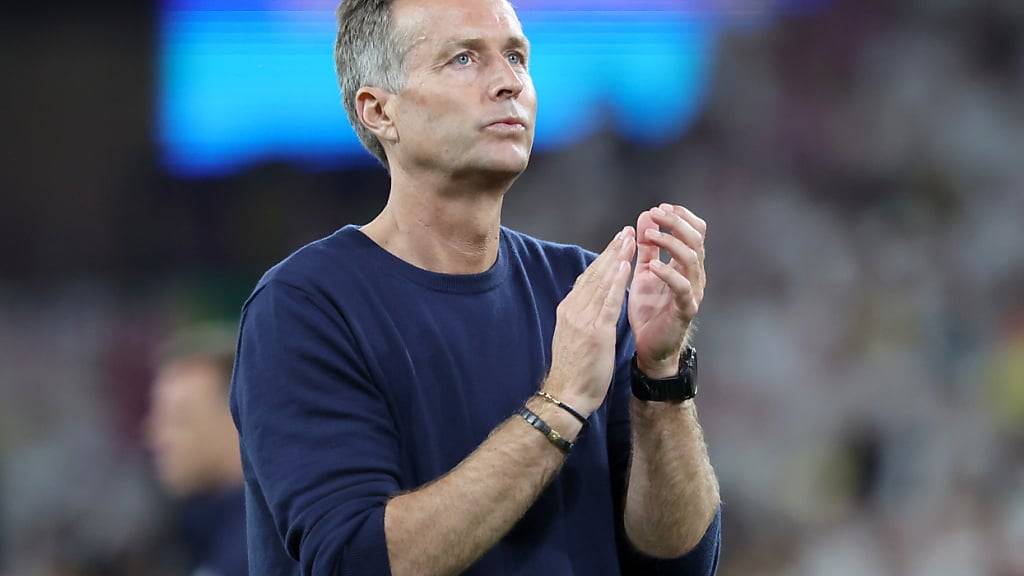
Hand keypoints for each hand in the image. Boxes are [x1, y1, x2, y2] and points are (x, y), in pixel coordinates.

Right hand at [544, 227, 635, 415]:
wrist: (566, 395)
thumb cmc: (573, 371)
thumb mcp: (573, 337)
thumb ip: (581, 317)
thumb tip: (590, 302)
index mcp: (568, 310)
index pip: (587, 278)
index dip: (603, 260)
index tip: (616, 245)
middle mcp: (573, 310)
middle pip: (595, 274)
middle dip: (612, 252)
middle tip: (626, 232)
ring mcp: (583, 319)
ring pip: (602, 281)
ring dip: (617, 258)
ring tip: (630, 240)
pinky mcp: (595, 331)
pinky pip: (608, 300)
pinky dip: (617, 281)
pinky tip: (626, 265)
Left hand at [629, 204, 706, 378]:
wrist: (650, 346)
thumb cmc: (649, 309)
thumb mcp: (644, 271)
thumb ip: (646, 246)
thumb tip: (645, 214)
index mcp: (686, 264)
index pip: (695, 231)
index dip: (681, 216)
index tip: (660, 207)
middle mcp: (695, 275)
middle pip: (696, 239)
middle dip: (675, 222)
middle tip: (655, 213)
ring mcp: (693, 291)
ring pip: (692, 259)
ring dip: (670, 242)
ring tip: (649, 234)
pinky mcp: (686, 309)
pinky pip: (682, 287)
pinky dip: (668, 273)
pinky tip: (652, 266)